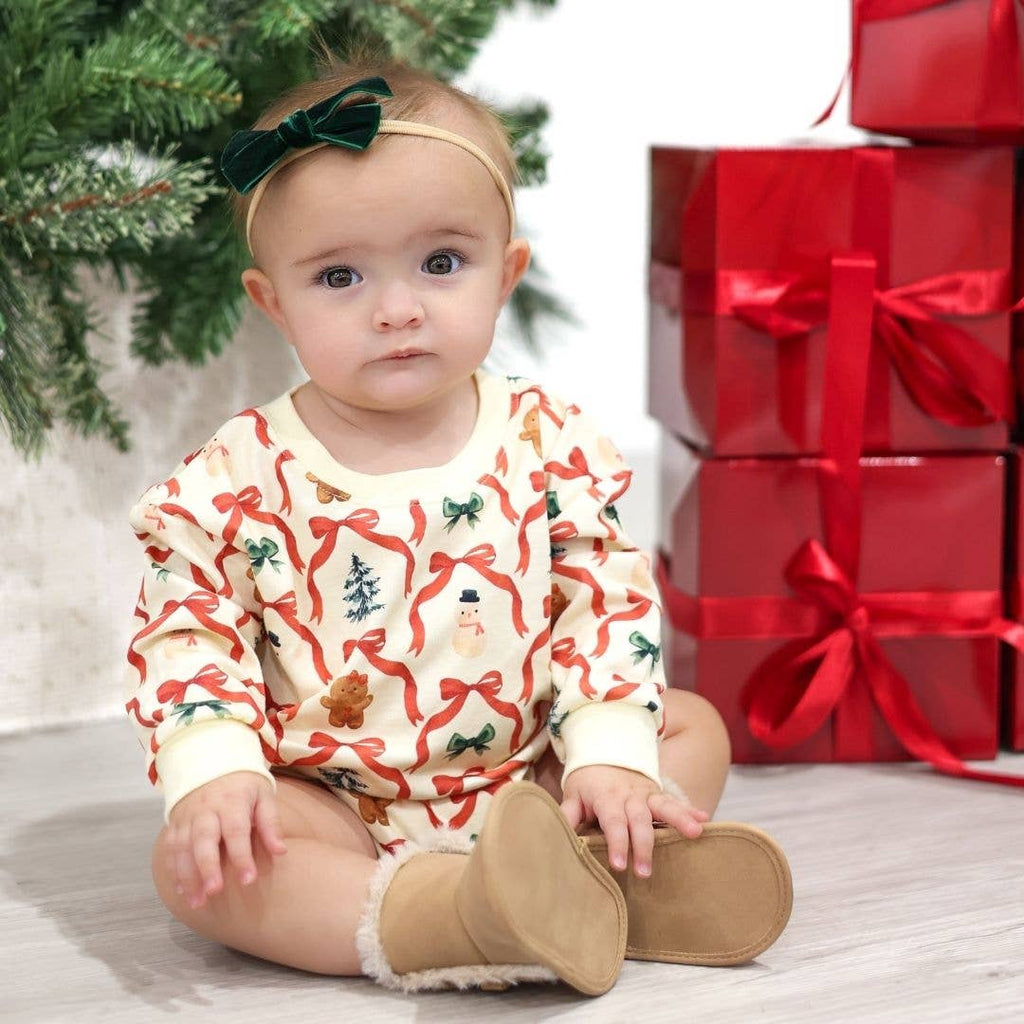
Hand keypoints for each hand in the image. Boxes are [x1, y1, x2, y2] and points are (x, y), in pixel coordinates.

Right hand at [165, 772, 285, 908]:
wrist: (211, 762)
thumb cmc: (243, 784)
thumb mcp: (263, 795)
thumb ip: (270, 823)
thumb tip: (281, 852)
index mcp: (232, 800)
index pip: (236, 830)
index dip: (241, 855)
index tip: (248, 880)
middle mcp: (206, 809)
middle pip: (204, 839)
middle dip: (207, 867)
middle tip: (214, 892)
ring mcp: (187, 816)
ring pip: (183, 848)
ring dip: (188, 876)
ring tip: (197, 902)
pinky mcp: (175, 824)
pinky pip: (171, 849)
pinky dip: (174, 871)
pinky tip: (183, 891)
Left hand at [560, 764, 708, 878]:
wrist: (605, 751)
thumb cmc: (587, 782)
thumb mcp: (573, 794)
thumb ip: (567, 814)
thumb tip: (553, 834)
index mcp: (607, 798)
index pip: (613, 822)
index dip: (617, 843)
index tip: (619, 866)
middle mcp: (630, 795)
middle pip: (639, 820)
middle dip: (644, 845)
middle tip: (645, 872)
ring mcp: (647, 794)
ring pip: (664, 806)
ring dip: (679, 820)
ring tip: (695, 833)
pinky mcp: (659, 794)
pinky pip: (676, 801)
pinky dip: (690, 810)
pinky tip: (704, 820)